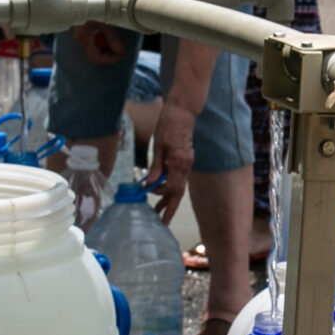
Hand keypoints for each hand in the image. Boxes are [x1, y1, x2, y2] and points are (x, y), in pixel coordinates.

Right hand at [77, 20, 131, 64]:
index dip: (110, 59)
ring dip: (110, 44)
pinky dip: (106, 39)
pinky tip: (113, 33)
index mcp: (84, 38)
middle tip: (124, 45)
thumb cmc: (98, 7)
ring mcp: (83, 34)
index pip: (96, 58)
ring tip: (121, 38)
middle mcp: (81, 38)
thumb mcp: (107, 25)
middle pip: (98, 53)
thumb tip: (120, 52)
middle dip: (111, 51)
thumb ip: (113, 40)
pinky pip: (97, 39)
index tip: (121, 55)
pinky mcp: (86, 29)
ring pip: (98, 46)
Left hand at [149, 102, 195, 220]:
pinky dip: (170, 187)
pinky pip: (179, 178)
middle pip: (178, 193)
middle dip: (170, 208)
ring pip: (179, 187)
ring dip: (169, 199)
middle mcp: (186, 166)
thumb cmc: (169, 125)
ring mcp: (187, 163)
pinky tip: (161, 190)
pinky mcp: (185, 160)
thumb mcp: (158, 145)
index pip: (172, 188)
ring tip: (158, 210)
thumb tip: (149, 184)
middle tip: (162, 222)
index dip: (160, 195)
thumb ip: (156, 167)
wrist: (183, 111)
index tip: (148, 196)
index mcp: (179, 163)